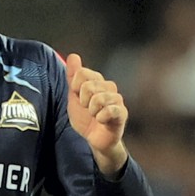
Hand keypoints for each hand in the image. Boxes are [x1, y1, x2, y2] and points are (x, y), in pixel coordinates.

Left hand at [65, 52, 128, 175]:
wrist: (95, 139)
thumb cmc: (86, 118)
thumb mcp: (74, 97)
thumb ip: (72, 77)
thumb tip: (73, 55)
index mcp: (97, 81)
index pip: (82, 73)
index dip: (75, 88)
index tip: (78, 98)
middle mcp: (109, 87)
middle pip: (88, 86)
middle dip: (83, 102)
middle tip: (88, 110)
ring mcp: (117, 100)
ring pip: (98, 98)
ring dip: (91, 111)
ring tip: (95, 116)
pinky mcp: (121, 114)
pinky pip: (110, 110)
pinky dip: (101, 117)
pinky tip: (101, 121)